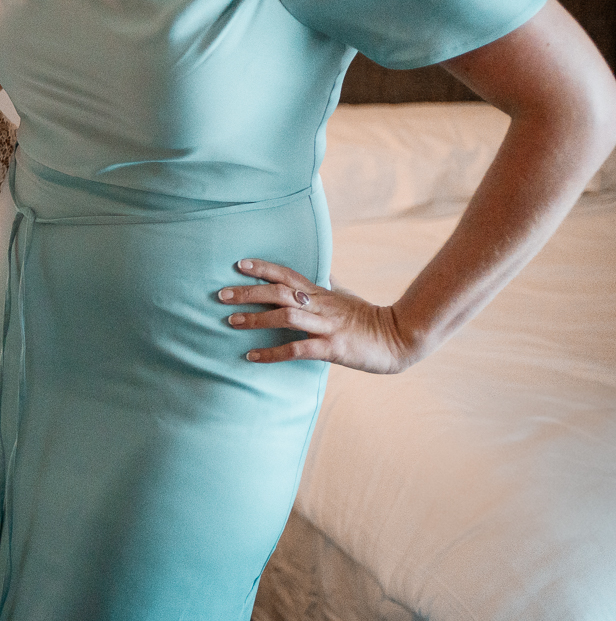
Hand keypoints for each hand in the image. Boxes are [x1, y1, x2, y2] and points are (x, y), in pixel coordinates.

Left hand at [219, 258, 418, 374]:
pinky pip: (298, 349)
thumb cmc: (368, 317)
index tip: (238, 264)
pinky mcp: (333, 348)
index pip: (287, 274)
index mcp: (321, 293)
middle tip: (220, 294)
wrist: (400, 338)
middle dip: (248, 292)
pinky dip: (272, 352)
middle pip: (279, 292)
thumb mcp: (345, 296)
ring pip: (285, 317)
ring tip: (230, 321)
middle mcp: (320, 306)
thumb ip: (328, 284)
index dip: (263, 267)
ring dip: (255, 319)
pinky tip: (252, 356)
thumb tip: (320, 270)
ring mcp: (326, 326)